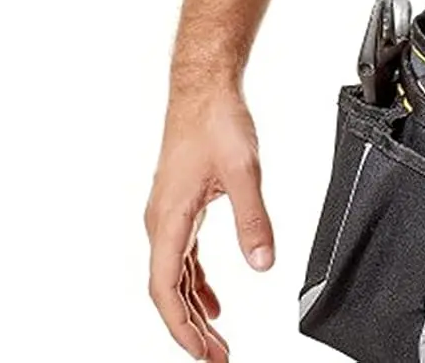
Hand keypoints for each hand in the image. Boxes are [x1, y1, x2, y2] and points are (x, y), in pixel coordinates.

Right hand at [145, 82, 274, 359]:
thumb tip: (263, 264)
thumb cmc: (217, 122)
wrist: (203, 89)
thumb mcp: (244, 171)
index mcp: (168, 220)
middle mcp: (161, 223)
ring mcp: (168, 215)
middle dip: (189, 329)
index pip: (165, 290)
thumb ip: (253, 220)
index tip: (203, 354)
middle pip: (167, 291)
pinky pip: (182, 258)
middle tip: (217, 358)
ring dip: (192, 309)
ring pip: (173, 276)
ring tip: (216, 339)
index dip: (182, 328)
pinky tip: (212, 300)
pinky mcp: (180, 206)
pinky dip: (195, 283)